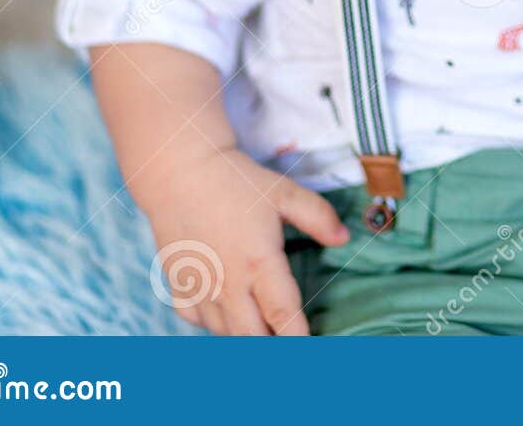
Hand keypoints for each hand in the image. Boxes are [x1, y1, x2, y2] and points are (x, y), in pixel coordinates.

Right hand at [135, 145, 349, 335]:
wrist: (179, 172)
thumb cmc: (236, 181)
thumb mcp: (284, 192)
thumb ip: (318, 216)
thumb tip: (343, 238)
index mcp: (258, 262)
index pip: (282, 314)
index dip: (297, 339)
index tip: (310, 351)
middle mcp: (228, 283)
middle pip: (252, 336)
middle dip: (273, 346)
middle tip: (290, 341)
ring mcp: (200, 287)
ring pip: (225, 332)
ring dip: (246, 335)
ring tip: (265, 329)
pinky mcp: (178, 285)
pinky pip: (197, 320)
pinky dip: (214, 323)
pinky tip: (228, 313)